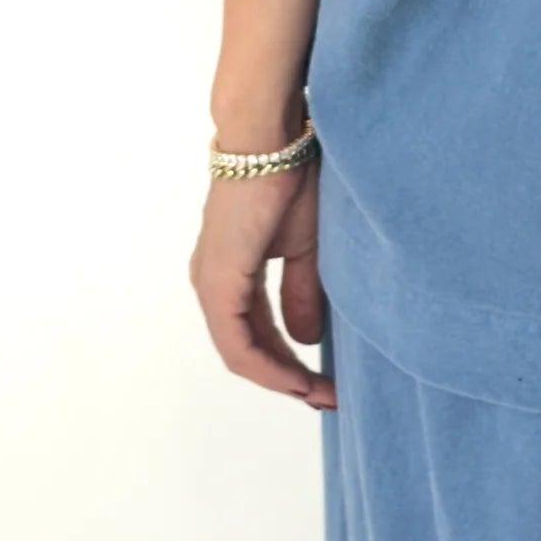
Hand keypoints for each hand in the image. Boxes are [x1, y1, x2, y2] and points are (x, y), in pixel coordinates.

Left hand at [188, 161, 335, 406]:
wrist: (272, 142)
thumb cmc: (291, 179)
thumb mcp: (305, 247)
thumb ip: (301, 293)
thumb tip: (307, 340)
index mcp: (232, 272)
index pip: (256, 334)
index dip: (290, 364)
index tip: (327, 381)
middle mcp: (213, 283)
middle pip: (248, 350)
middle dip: (289, 379)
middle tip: (329, 397)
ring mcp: (211, 284)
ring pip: (241, 353)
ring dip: (281, 378)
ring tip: (319, 393)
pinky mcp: (218, 282)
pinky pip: (238, 343)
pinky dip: (268, 367)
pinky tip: (298, 378)